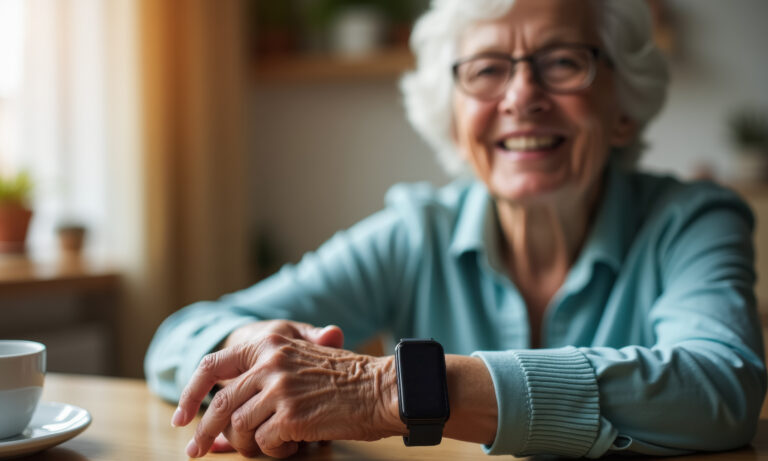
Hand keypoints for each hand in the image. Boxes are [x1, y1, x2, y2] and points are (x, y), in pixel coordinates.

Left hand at [181, 320, 345, 455]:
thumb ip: (262, 384)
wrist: (382, 388)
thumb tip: (221, 426)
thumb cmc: (346, 381)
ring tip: (274, 444)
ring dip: (251, 445)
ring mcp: (278, 388)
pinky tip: (295, 443)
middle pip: (219, 405)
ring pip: (239, 429)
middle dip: (204, 434)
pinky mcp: (290, 414)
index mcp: (269, 344)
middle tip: (195, 453)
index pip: (212, 366)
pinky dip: (275, 450)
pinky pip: (264, 443)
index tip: (180, 419)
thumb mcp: (301, 364)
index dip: (189, 394)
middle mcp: (269, 362)